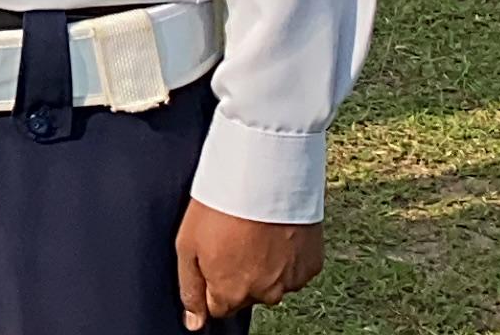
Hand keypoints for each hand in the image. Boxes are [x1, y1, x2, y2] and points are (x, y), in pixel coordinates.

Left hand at [175, 203, 323, 325]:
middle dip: (239, 275)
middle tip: (234, 238)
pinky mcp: (312, 264)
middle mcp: (264, 295)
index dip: (212, 281)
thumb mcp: (187, 246)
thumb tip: (194, 323)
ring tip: (255, 231)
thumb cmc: (220, 208)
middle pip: (246, 295)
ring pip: (272, 282)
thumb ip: (190, 289)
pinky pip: (295, 269)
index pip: (218, 307)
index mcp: (231, 294)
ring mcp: (291, 281)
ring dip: (265, 266)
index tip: (212, 257)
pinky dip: (287, 256)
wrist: (264, 178)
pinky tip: (276, 232)